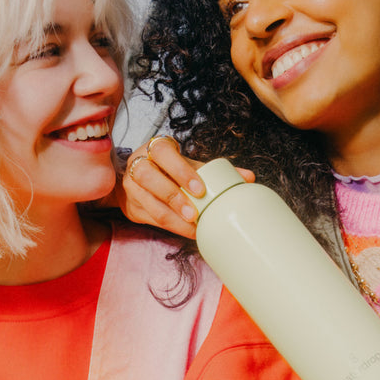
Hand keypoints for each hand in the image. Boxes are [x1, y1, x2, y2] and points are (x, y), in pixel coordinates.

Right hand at [114, 135, 252, 237]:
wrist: (139, 180)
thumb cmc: (170, 170)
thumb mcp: (188, 165)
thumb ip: (215, 170)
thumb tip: (248, 178)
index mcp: (154, 149)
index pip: (163, 153)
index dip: (181, 171)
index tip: (200, 189)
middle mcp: (137, 165)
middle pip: (148, 177)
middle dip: (173, 197)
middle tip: (194, 214)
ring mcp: (130, 187)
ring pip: (148, 202)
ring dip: (172, 218)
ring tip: (193, 228)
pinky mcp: (130, 206)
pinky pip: (149, 217)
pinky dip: (170, 226)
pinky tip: (186, 231)